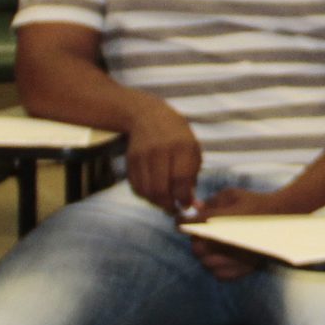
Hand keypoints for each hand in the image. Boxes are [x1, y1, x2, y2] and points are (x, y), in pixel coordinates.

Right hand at [124, 97, 202, 213]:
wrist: (148, 116)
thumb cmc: (177, 136)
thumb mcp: (192, 150)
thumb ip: (192, 178)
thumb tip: (193, 205)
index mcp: (181, 147)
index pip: (181, 180)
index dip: (184, 198)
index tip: (186, 204)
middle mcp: (160, 150)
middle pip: (161, 189)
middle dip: (169, 205)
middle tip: (174, 209)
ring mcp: (143, 155)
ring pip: (147, 191)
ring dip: (156, 203)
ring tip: (165, 202)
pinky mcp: (130, 160)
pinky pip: (136, 187)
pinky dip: (145, 195)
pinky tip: (154, 193)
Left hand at [183, 184, 293, 280]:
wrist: (283, 216)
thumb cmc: (255, 203)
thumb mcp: (230, 195)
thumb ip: (209, 202)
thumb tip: (195, 209)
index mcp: (222, 219)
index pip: (191, 224)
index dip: (182, 223)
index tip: (181, 222)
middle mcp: (227, 239)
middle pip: (197, 247)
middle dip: (196, 239)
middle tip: (202, 233)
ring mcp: (236, 256)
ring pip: (206, 263)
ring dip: (206, 254)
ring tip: (213, 245)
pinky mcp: (245, 268)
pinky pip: (219, 274)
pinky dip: (217, 267)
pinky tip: (222, 257)